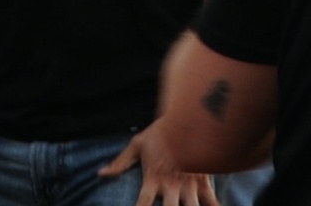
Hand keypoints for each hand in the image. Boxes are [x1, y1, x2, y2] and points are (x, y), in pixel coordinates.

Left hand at [99, 121, 219, 205]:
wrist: (188, 114)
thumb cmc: (162, 130)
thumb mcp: (138, 143)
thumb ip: (121, 161)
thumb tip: (100, 173)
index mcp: (153, 178)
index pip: (142, 204)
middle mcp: (170, 185)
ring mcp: (188, 184)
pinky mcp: (204, 179)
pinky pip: (210, 200)